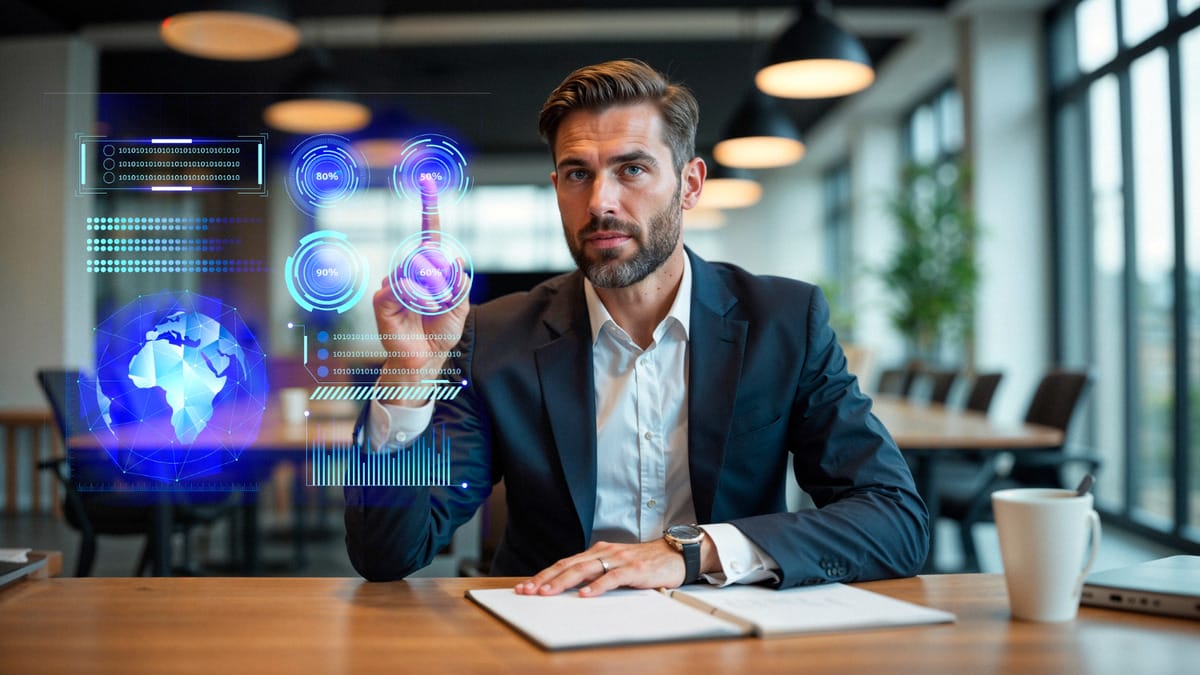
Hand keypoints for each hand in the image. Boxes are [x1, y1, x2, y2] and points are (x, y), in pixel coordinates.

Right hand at [372, 182, 470, 403]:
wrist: (425, 359)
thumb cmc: (440, 332)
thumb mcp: (459, 308)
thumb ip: (459, 285)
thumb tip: (459, 264)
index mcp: (427, 270)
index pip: (428, 235)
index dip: (428, 209)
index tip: (427, 182)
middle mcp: (408, 273)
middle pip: (425, 255)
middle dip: (442, 278)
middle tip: (446, 299)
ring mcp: (393, 285)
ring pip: (414, 270)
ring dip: (432, 290)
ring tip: (435, 308)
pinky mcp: (382, 300)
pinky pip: (400, 287)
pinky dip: (416, 297)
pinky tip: (421, 309)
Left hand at [514, 540, 687, 597]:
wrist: (676, 553)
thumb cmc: (645, 562)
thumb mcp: (616, 565)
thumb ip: (596, 573)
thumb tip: (572, 589)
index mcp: (597, 552)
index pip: (564, 563)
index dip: (544, 574)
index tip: (526, 587)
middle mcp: (605, 552)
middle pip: (569, 565)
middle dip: (545, 578)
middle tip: (528, 591)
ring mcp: (619, 559)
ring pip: (585, 569)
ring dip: (563, 581)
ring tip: (547, 592)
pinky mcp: (634, 569)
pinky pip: (612, 577)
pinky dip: (597, 586)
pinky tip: (584, 594)